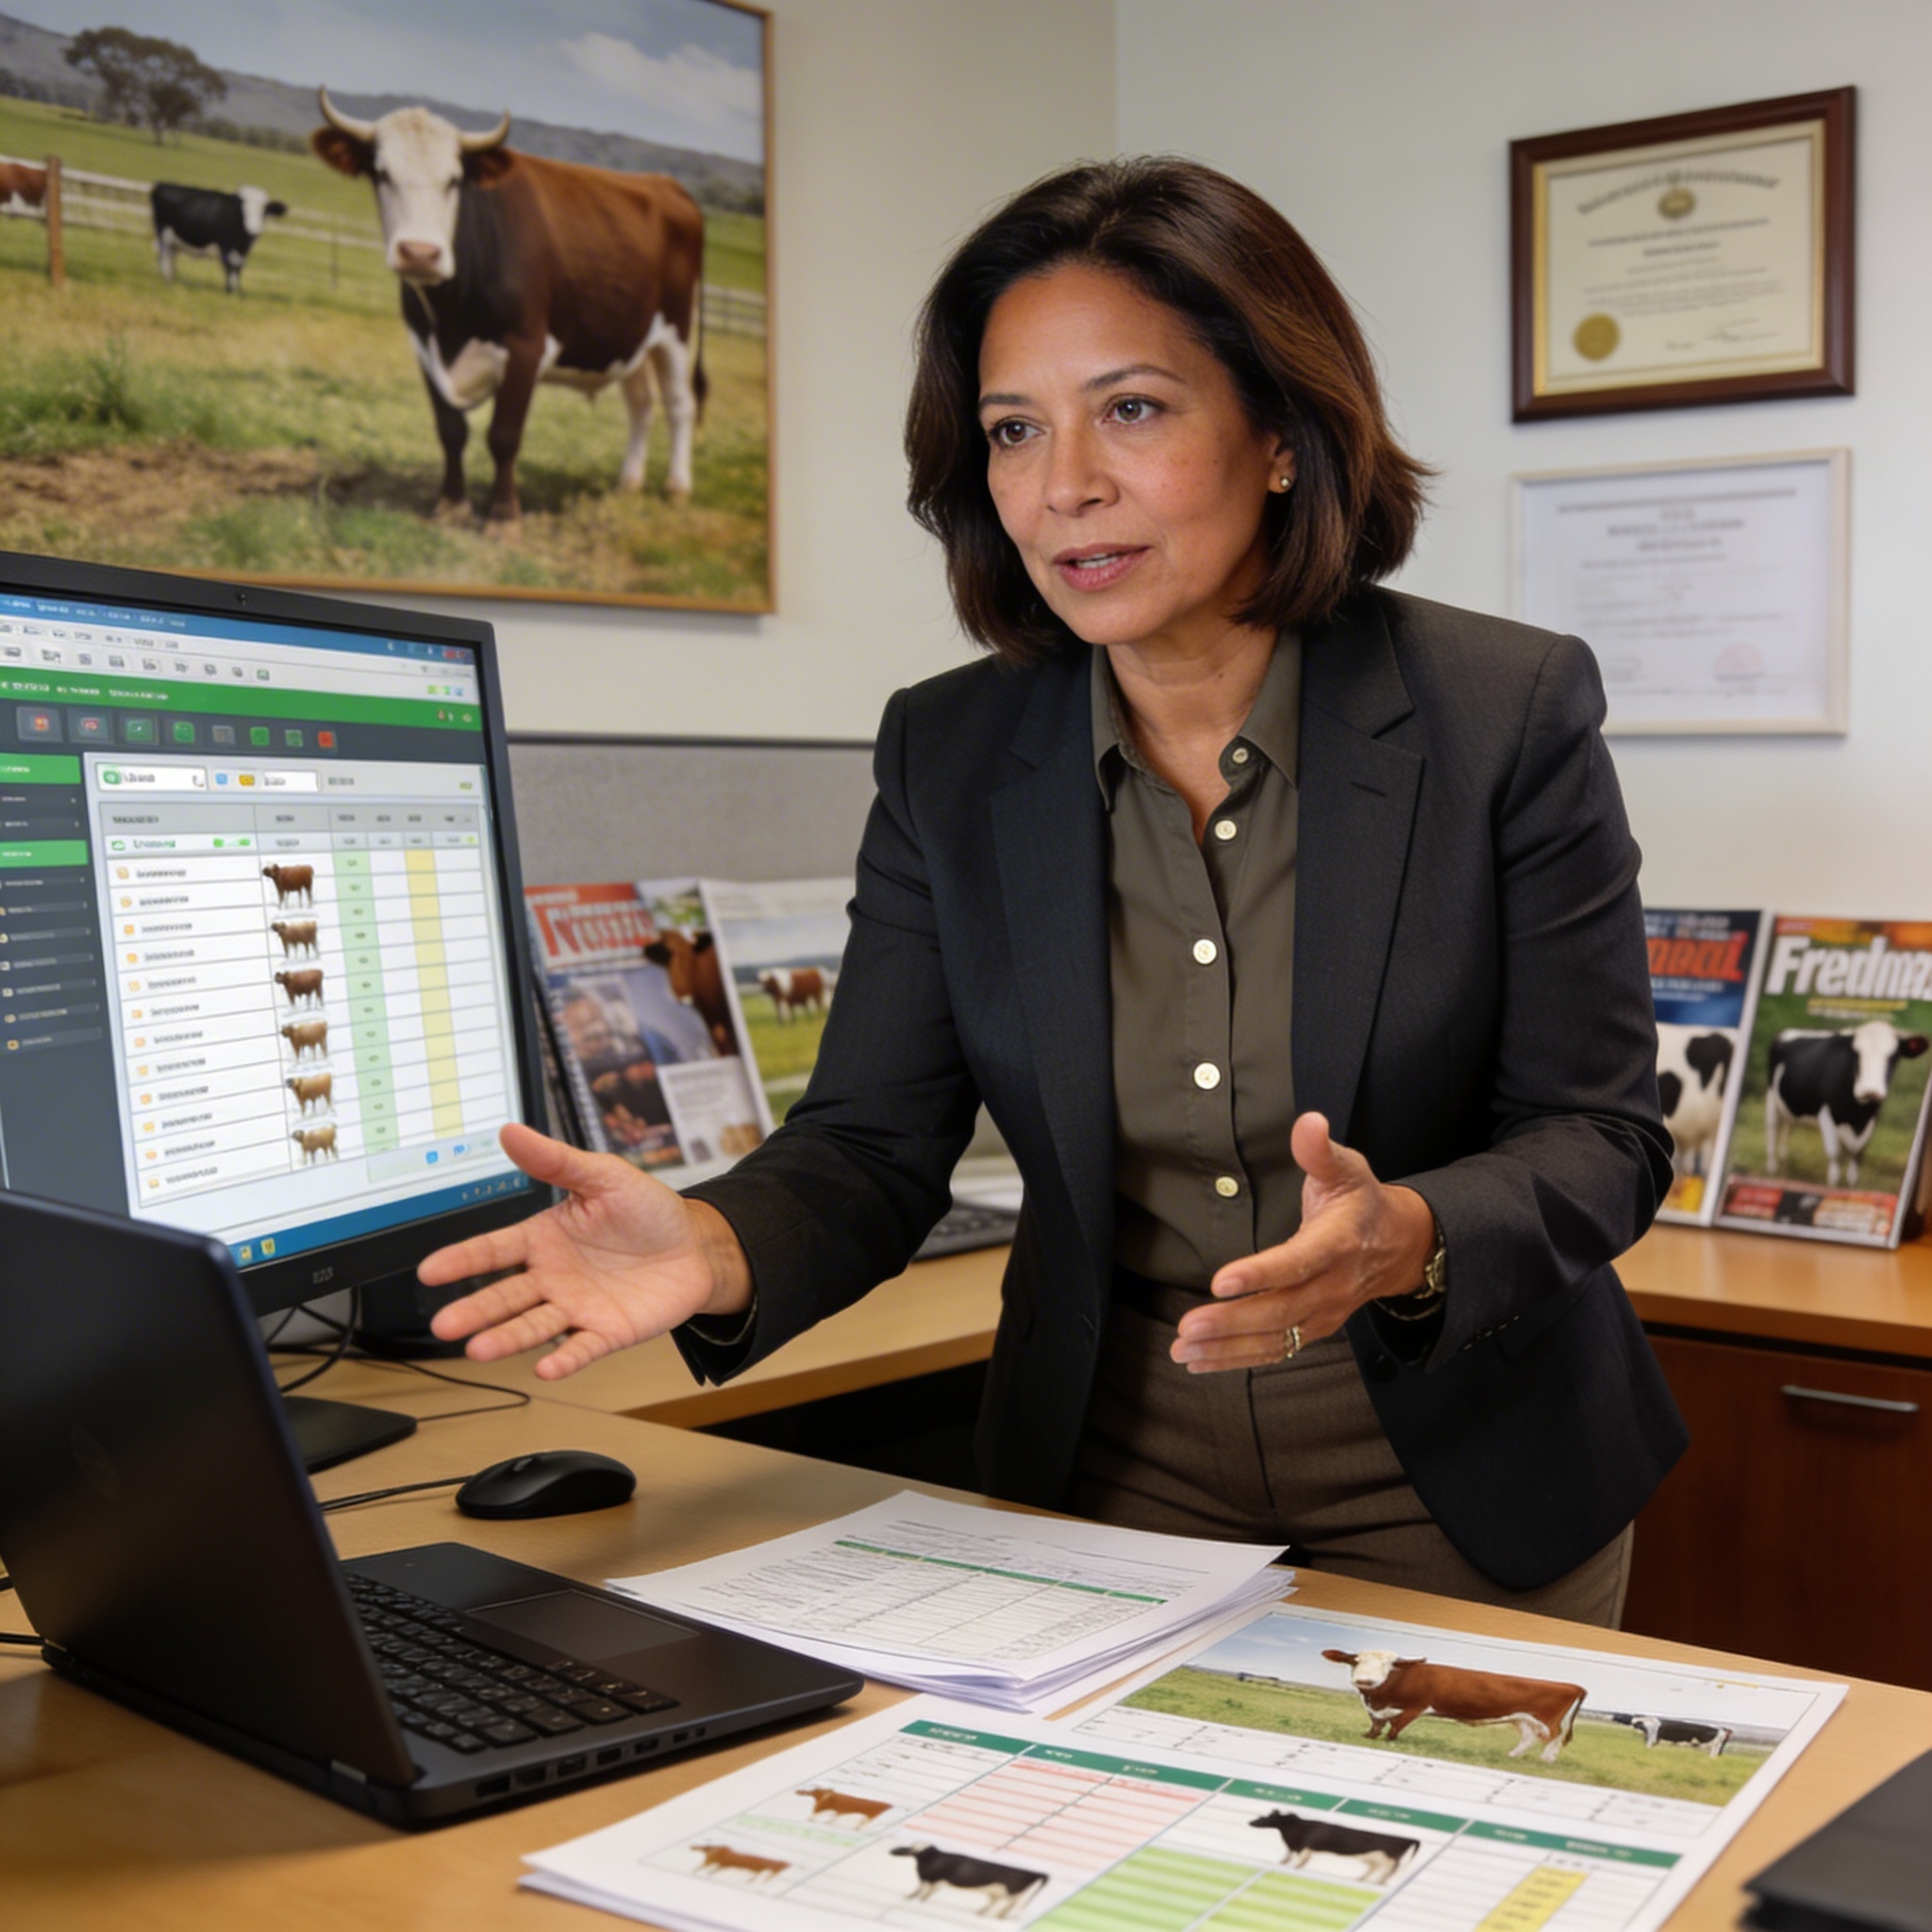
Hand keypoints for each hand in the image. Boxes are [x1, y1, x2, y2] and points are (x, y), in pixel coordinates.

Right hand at [421, 1122, 751, 1377]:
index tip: (430, 1271)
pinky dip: (564, 1359)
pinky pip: (582, 1348)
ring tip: (479, 1350)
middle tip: (443, 1325)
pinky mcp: (606, 1331)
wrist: (696, 1245)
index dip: (463, 1260)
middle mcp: (552, 1276)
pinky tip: (545, 1368)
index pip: (495, 1249)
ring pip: (533, 1325)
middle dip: (475, 1310)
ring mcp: (576, 1306)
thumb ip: (556, 1160)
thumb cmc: (646, 1209)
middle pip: (505, 1296)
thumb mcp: (604, 1175)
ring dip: (507, 1339)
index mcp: (544, 1238)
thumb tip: (511, 1131)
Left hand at [1171, 1112, 1435, 1373]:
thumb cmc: (1362, 1202)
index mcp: (1337, 1243)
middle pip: (1279, 1310)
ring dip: (1227, 1348)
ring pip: (1274, 1339)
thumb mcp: (1348, 1169)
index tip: (1220, 1281)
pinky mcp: (1312, 1329)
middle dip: (1231, 1322)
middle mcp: (1330, 1286)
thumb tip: (1308, 1122)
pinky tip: (1199, 1360)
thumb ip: (1320, 1151)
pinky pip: (1275, 1351)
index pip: (1297, 1263)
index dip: (1260, 1274)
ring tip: (1183, 1349)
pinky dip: (1236, 1359)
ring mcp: (1322, 1314)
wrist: (1400, 1246)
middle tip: (1187, 1326)